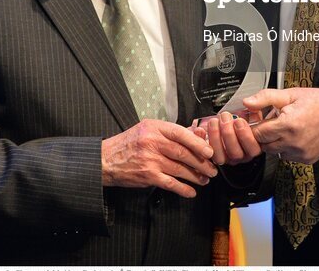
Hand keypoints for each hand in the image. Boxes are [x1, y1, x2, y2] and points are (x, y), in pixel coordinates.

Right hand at [101, 119, 217, 197]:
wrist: (106, 159)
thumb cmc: (129, 143)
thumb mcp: (148, 130)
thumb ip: (170, 133)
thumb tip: (197, 136)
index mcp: (154, 128)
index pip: (180, 133)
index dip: (198, 143)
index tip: (209, 151)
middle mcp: (152, 142)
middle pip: (183, 152)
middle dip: (201, 162)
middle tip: (212, 168)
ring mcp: (150, 160)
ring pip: (179, 168)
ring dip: (195, 176)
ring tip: (205, 179)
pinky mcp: (147, 176)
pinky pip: (170, 183)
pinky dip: (183, 189)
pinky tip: (191, 191)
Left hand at [197, 111, 262, 165]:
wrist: (232, 119)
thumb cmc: (246, 116)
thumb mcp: (255, 110)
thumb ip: (256, 107)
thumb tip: (249, 103)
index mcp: (254, 145)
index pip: (253, 149)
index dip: (246, 136)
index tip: (239, 121)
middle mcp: (242, 155)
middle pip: (236, 154)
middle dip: (228, 134)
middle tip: (225, 118)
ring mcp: (228, 157)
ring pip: (221, 157)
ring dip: (216, 137)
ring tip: (214, 121)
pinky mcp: (214, 154)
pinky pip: (207, 153)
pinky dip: (202, 140)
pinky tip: (201, 129)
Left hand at [244, 88, 318, 164]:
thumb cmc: (318, 103)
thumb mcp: (291, 94)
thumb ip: (266, 97)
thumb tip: (247, 102)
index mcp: (288, 125)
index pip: (258, 133)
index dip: (255, 126)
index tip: (258, 120)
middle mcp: (293, 142)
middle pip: (264, 145)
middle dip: (264, 134)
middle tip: (272, 122)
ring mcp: (300, 153)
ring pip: (274, 152)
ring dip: (274, 142)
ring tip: (284, 128)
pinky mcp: (306, 159)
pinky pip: (287, 157)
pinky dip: (286, 148)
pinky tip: (293, 136)